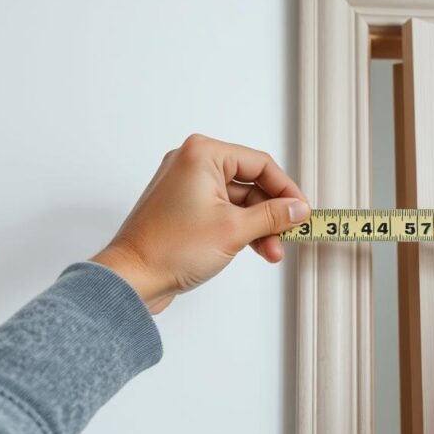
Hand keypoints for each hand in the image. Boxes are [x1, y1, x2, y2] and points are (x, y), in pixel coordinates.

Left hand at [91, 134, 309, 313]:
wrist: (132, 279)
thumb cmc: (169, 249)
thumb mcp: (235, 230)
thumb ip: (273, 216)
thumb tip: (297, 209)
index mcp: (203, 154)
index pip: (260, 164)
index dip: (286, 189)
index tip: (302, 211)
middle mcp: (192, 164)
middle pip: (250, 182)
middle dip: (272, 213)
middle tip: (290, 234)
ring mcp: (186, 187)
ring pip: (238, 201)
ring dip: (258, 225)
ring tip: (272, 251)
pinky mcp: (183, 209)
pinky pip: (222, 211)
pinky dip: (240, 228)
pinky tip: (256, 248)